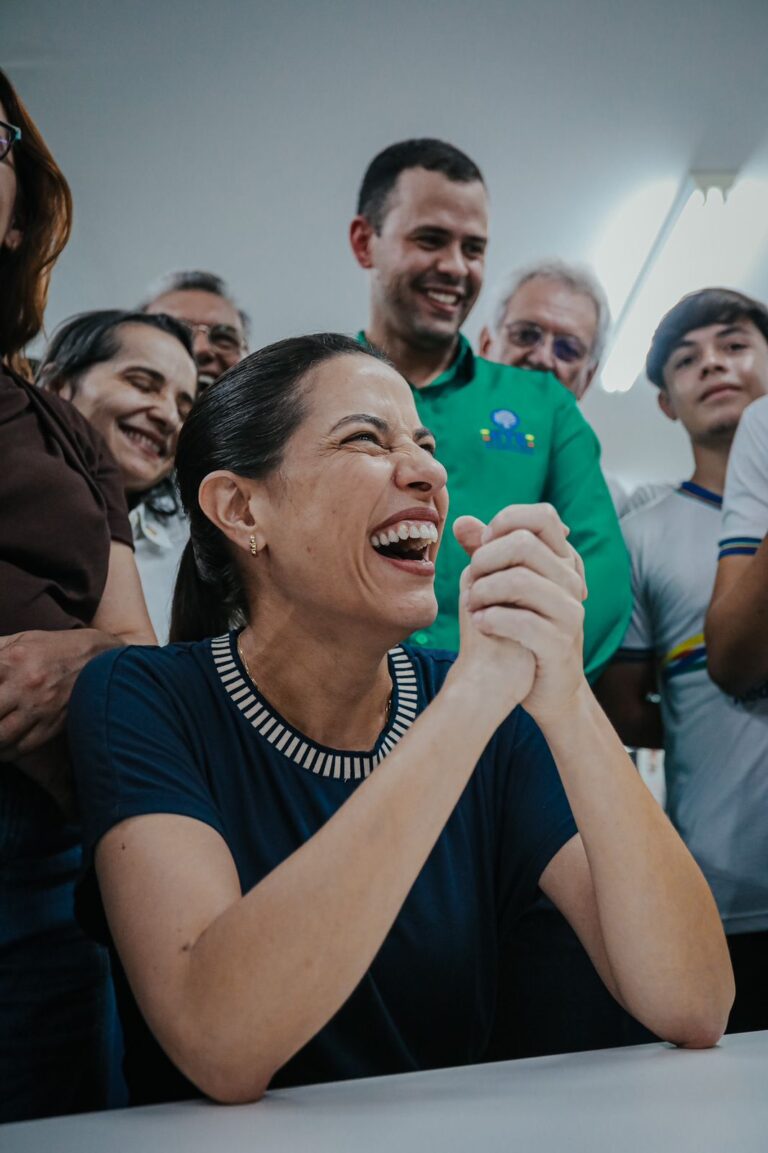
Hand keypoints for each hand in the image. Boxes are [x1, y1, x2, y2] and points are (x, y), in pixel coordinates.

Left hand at [0, 629, 113, 758]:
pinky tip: (0, 746)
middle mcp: (24, 686)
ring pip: (0, 737)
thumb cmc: (53, 648)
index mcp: (12, 661)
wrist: (99, 659)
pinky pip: (20, 748)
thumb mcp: (20, 639)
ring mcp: (39, 708)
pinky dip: (4, 752)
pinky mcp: (52, 725)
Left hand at [454, 504, 587, 724]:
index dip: (507, 521)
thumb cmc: (522, 628)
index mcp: (562, 561)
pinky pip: (522, 621)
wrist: (546, 686)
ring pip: (520, 580)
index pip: (543, 516)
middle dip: (485, 558)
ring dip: (483, 590)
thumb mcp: (505, 586)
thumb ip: (486, 552)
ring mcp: (570, 613)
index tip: (484, 543)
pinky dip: (491, 619)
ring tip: (471, 605)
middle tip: (471, 580)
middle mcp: (572, 582)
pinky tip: (480, 624)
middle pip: (524, 543)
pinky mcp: (560, 644)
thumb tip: (461, 521)